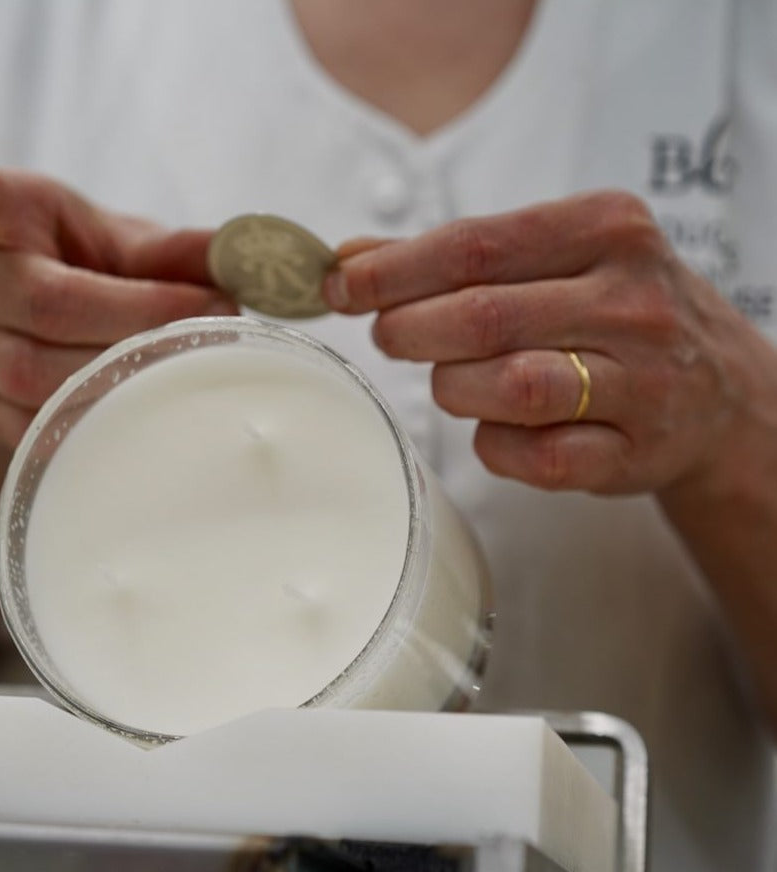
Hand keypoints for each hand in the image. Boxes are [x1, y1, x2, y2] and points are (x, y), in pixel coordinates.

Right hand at [0, 148, 236, 446]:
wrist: (34, 328)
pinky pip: (39, 429)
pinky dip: (104, 421)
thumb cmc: (81, 269)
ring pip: (38, 376)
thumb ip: (173, 249)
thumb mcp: (119, 242)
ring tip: (194, 364)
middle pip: (46, 302)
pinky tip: (154, 409)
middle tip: (214, 315)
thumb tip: (239, 256)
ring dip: (130, 374)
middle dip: (142, 315)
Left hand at [324, 190, 776, 496]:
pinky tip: (498, 427)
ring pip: (508, 387)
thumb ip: (454, 255)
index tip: (339, 285)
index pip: (474, 246)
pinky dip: (494, 445)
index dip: (392, 272)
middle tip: (388, 336)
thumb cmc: (613, 312)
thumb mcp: (552, 257)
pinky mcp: (633, 453)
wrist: (716, 389)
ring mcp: (641, 382)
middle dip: (410, 331)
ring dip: (454, 389)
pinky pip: (531, 457)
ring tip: (454, 379)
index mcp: (607, 229)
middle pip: (482, 317)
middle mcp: (632, 301)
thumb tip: (352, 257)